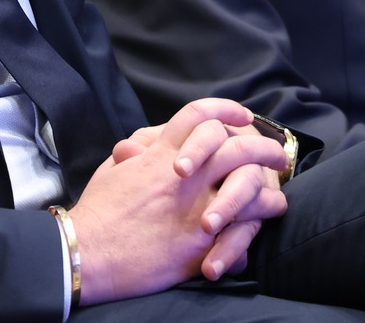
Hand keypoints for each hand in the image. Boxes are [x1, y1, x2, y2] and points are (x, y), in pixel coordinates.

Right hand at [71, 98, 292, 303]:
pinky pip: (239, 228)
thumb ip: (134, 155)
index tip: (242, 115)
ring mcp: (195, 208)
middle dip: (262, 146)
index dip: (225, 110)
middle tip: (275, 151)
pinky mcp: (199, 243)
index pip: (200, 116)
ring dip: (267, 185)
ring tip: (278, 187)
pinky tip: (264, 222)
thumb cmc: (95, 213)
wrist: (86, 253)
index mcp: (162, 154)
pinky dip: (255, 224)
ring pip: (247, 185)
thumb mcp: (112, 172)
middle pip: (236, 147)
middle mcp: (185, 176)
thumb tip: (140, 148)